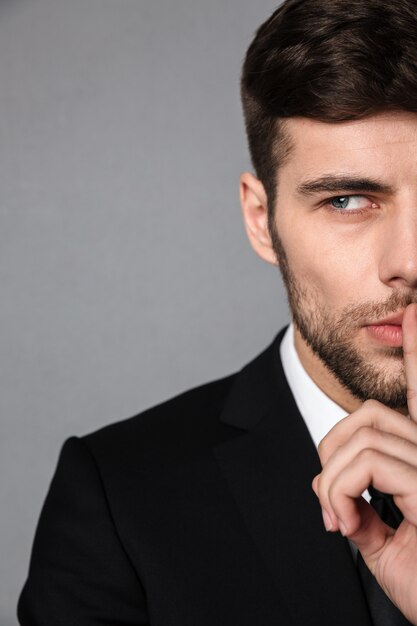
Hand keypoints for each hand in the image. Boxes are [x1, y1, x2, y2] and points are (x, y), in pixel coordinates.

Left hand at [312, 303, 416, 624]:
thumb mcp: (383, 543)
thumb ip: (363, 506)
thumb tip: (333, 489)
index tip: (412, 313)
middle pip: (366, 415)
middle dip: (331, 454)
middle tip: (332, 507)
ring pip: (360, 436)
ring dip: (332, 482)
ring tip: (341, 522)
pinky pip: (364, 463)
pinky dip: (339, 493)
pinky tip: (347, 526)